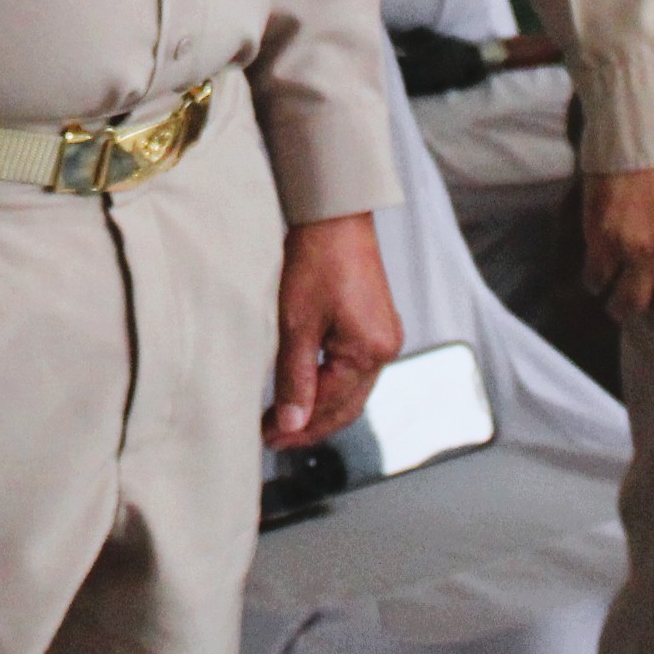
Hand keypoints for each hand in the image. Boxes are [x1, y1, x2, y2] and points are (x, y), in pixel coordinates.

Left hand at [266, 213, 400, 448]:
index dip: (298, 428)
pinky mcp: (376, 325)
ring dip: (321, 408)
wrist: (334, 214)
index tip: (268, 439)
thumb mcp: (296, 323)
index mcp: (370, 352)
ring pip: (352, 391)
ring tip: (285, 420)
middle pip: (348, 407)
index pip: (332, 408)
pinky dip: (331, 386)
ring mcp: (384, 337)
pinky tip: (308, 390)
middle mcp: (385, 349)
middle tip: (274, 438)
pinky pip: (355, 370)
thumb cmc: (316, 259)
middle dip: (311, 425)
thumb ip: (294, 378)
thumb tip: (290, 424)